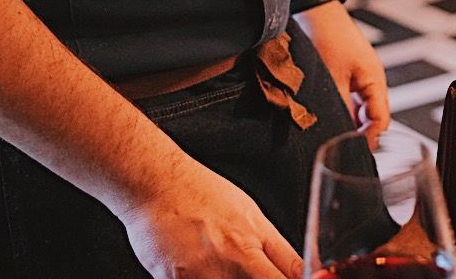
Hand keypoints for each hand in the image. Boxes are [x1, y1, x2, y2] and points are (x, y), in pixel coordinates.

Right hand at [118, 163, 300, 278]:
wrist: (157, 185)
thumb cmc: (203, 194)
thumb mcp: (251, 214)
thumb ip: (276, 250)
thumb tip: (298, 273)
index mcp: (254, 243)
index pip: (291, 275)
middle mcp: (231, 262)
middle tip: (254, 272)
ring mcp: (203, 276)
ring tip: (221, 268)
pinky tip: (201, 270)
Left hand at [298, 3, 390, 144]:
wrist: (313, 8)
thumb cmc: (326, 35)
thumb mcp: (332, 79)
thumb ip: (340, 109)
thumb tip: (340, 134)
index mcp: (375, 80)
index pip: (381, 119)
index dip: (369, 138)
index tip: (352, 150)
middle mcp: (371, 78)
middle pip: (371, 115)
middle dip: (358, 131)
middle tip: (339, 144)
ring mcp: (358, 75)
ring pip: (359, 107)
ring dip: (347, 119)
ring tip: (330, 129)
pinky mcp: (345, 71)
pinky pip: (349, 97)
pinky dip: (340, 107)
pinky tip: (326, 112)